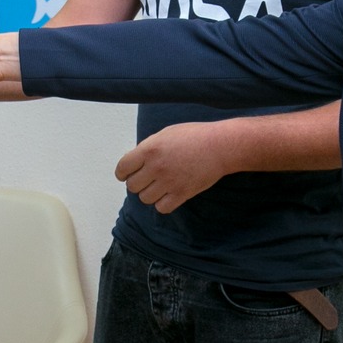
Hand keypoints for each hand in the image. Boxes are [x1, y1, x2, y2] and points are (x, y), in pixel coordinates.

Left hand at [115, 122, 230, 213]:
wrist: (219, 146)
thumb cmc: (194, 136)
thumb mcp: (165, 134)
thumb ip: (148, 148)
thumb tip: (135, 162)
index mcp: (149, 149)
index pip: (123, 168)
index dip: (123, 173)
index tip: (126, 174)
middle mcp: (156, 167)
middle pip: (132, 186)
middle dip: (137, 182)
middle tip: (147, 178)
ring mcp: (169, 182)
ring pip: (145, 198)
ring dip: (150, 193)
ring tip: (159, 186)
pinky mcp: (182, 194)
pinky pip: (161, 208)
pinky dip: (162, 204)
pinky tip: (168, 195)